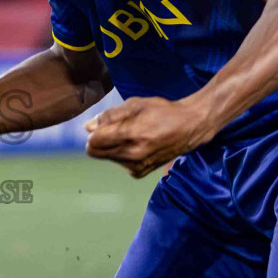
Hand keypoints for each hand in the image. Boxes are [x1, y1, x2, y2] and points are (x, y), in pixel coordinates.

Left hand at [84, 96, 215, 177]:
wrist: (190, 127)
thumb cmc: (162, 111)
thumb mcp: (136, 104)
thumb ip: (109, 116)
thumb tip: (88, 127)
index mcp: (132, 135)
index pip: (93, 141)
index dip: (94, 131)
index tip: (104, 124)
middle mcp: (133, 155)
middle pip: (96, 152)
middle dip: (100, 140)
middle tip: (117, 128)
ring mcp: (137, 166)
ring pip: (107, 158)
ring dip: (112, 147)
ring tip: (132, 135)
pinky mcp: (141, 172)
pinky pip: (119, 163)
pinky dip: (122, 154)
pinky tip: (137, 145)